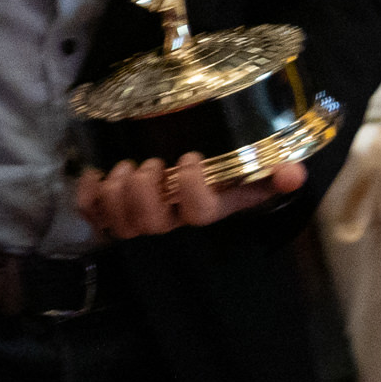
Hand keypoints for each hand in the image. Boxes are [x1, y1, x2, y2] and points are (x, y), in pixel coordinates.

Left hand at [70, 156, 302, 241]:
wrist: (188, 178)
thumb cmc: (218, 177)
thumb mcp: (248, 174)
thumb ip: (271, 174)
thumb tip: (294, 175)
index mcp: (204, 210)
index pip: (200, 213)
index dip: (192, 189)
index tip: (190, 157)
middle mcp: (170, 222)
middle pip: (151, 224)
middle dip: (144, 192)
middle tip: (150, 165)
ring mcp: (138, 220)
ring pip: (120, 223)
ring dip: (116, 193)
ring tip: (124, 168)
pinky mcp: (111, 213)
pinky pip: (91, 214)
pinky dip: (87, 195)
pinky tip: (95, 174)